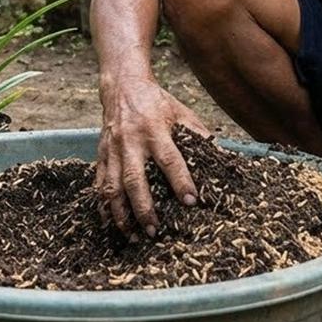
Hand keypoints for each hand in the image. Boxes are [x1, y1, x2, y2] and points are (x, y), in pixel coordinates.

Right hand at [95, 76, 209, 236]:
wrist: (122, 87)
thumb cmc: (156, 102)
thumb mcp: (181, 112)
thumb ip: (198, 134)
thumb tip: (222, 155)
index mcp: (154, 130)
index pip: (169, 159)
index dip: (180, 180)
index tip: (191, 202)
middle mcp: (131, 142)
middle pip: (135, 179)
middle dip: (144, 208)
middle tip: (155, 231)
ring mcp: (113, 150)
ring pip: (112, 186)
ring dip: (121, 213)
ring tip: (132, 235)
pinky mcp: (101, 154)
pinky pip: (99, 183)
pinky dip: (103, 205)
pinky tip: (110, 223)